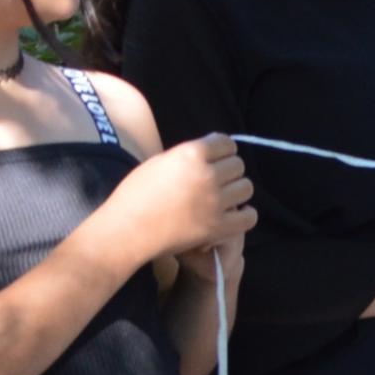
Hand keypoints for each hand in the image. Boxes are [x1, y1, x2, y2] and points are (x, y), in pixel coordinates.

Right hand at [113, 133, 253, 263]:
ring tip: (223, 198)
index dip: (222, 151)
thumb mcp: (159, 162)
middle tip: (215, 182)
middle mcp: (207, 174)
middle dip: (228, 171)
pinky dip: (244, 214)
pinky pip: (249, 216)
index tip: (217, 159)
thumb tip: (213, 151)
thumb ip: (188, 155)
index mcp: (191, 153)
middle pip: (238, 165)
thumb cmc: (135, 196)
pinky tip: (233, 214)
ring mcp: (215, 202)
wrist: (125, 231)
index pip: (227, 143)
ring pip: (246, 188)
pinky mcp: (218, 227)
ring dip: (236, 191)